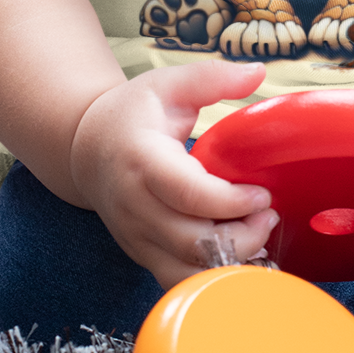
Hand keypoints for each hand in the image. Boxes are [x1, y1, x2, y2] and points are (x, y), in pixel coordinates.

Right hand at [70, 61, 276, 289]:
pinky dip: (211, 278)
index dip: (232, 202)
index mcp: (142, 160)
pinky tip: (235, 254)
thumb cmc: (132, 114)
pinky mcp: (141, 254)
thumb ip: (213, 77)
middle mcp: (134, 205)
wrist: (85, 148)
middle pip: (192, 241)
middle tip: (268, 214)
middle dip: (242, 236)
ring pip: (186, 271)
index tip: (262, 194)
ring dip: (230, 262)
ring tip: (256, 235)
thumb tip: (257, 71)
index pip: (189, 195)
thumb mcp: (169, 85)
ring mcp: (135, 235)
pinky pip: (178, 281)